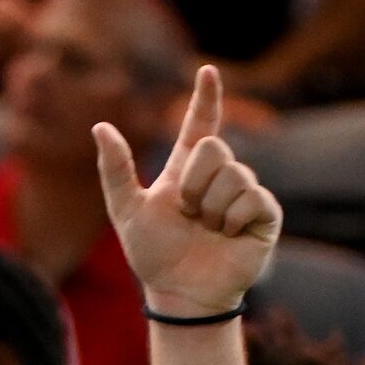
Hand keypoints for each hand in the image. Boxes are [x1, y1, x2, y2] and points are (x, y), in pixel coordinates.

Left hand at [93, 65, 280, 318]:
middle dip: (194, 183)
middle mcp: (218, 176)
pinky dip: (232, 218)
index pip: (200, 125)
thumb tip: (100, 126)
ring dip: (211, 207)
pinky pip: (253, 197)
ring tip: (208, 229)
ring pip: (234, 174)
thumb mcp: (127, 210)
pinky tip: (227, 235)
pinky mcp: (264, 214)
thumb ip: (115, 169)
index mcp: (186, 170)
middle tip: (189, 213)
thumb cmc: (155, 255)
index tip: (208, 71)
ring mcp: (244, 194)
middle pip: (215, 147)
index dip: (206, 98)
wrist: (180, 293)